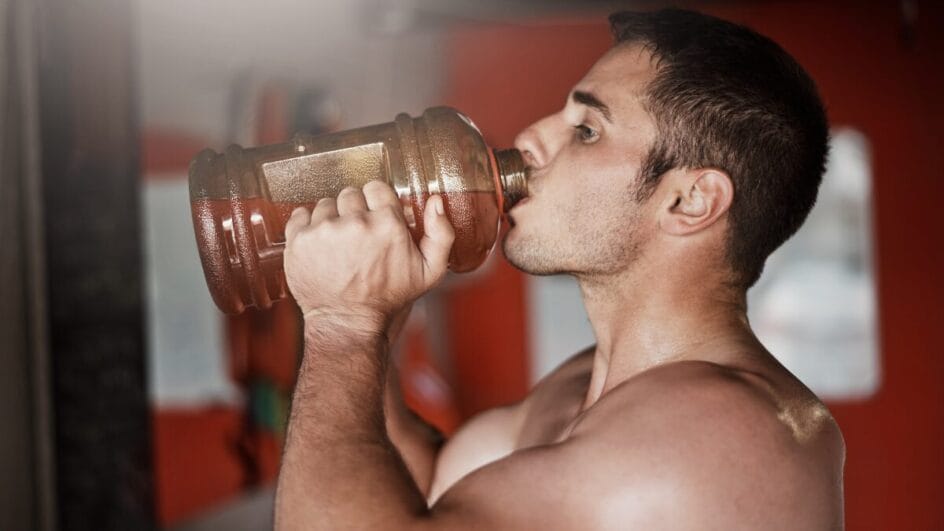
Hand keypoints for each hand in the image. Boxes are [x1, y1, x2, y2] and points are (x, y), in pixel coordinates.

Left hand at [283, 181, 454, 332]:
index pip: (376, 188)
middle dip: (354, 211)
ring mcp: (324, 230)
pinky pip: (300, 215)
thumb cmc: (388, 298)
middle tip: (357, 235)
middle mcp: (354, 222)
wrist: (348, 323)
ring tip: (338, 243)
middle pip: (350, 194)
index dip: (376, 202)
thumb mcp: (429, 271)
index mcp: (386, 223)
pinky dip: (307, 225)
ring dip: (331, 219)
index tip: (374, 217)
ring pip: (325, 204)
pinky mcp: (299, 240)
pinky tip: (319, 244)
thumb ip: (441, 233)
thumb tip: (435, 202)